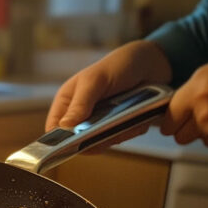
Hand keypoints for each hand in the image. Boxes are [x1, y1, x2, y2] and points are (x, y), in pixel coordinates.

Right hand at [45, 40, 171, 149]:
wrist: (153, 63)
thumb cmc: (117, 65)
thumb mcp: (95, 81)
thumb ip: (80, 104)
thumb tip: (64, 127)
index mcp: (67, 102)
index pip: (54, 128)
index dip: (59, 140)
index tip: (73, 145)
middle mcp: (80, 115)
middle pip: (79, 140)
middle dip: (95, 138)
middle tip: (110, 128)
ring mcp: (99, 123)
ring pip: (101, 142)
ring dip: (116, 134)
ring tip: (129, 117)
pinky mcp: (117, 127)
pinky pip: (120, 138)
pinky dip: (129, 131)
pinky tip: (137, 118)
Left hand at [160, 59, 207, 146]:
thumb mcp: (205, 76)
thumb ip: (186, 97)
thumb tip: (170, 117)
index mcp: (196, 93)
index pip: (169, 122)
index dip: (171, 123)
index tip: (174, 122)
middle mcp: (207, 112)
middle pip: (182, 138)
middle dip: (190, 129)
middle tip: (203, 115)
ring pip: (203, 141)